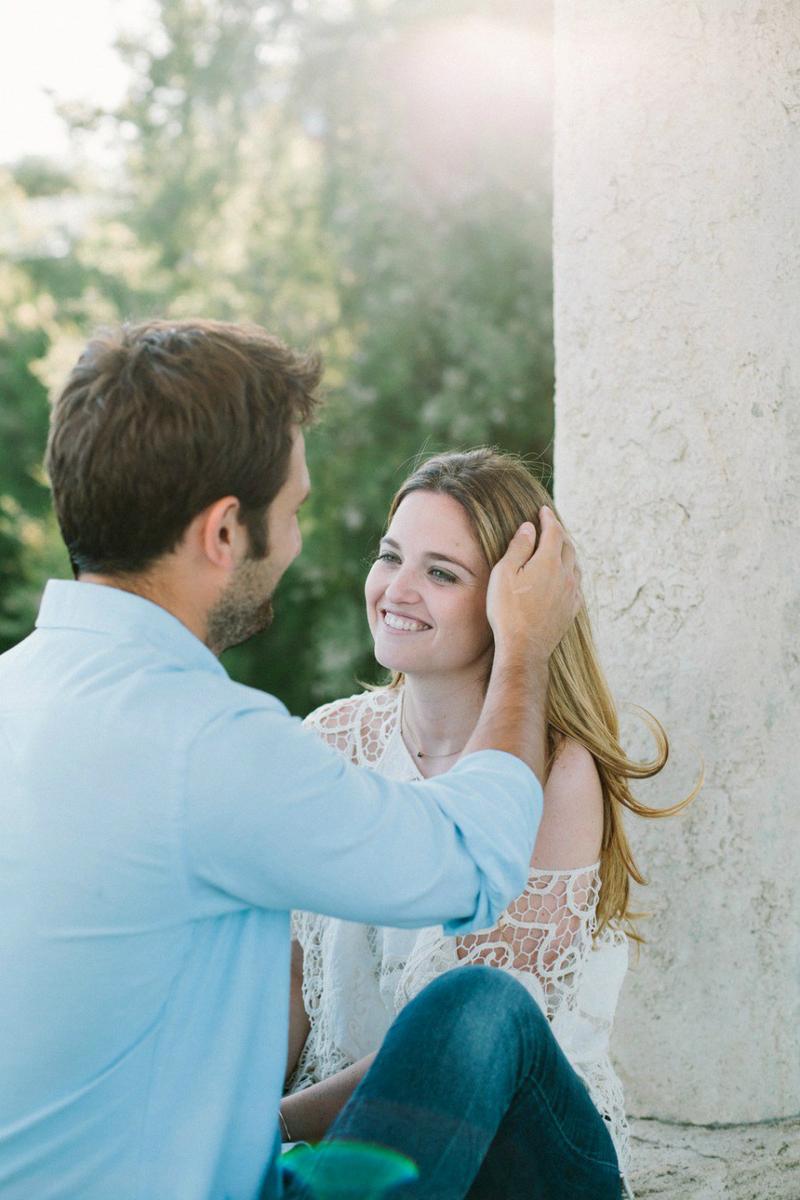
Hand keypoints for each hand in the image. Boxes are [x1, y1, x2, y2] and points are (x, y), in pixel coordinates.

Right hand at [486, 508, 580, 661]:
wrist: (524, 648)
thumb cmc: (508, 611)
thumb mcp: (504, 574)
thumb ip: (518, 548)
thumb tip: (529, 528)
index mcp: (548, 562)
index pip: (554, 531)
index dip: (548, 518)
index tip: (543, 510)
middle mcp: (565, 575)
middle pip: (568, 546)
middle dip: (559, 533)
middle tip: (550, 526)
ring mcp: (571, 593)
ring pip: (574, 565)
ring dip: (567, 553)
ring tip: (558, 549)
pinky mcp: (571, 609)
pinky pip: (576, 585)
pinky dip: (570, 573)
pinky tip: (565, 578)